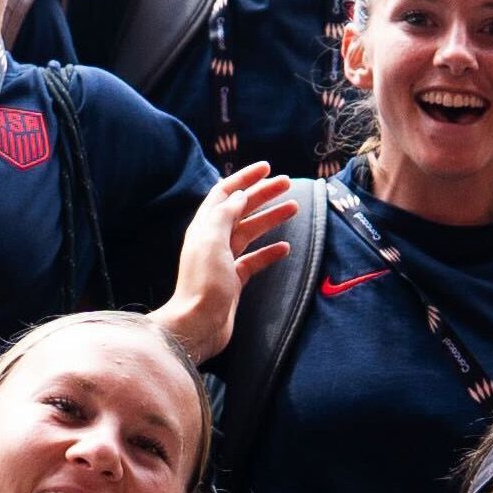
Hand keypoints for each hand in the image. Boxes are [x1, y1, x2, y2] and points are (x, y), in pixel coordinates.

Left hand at [154, 163, 295, 364]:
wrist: (198, 324)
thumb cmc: (203, 282)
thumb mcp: (211, 240)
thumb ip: (224, 214)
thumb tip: (238, 194)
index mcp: (205, 227)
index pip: (224, 193)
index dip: (244, 178)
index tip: (267, 167)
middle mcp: (213, 241)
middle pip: (240, 209)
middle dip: (263, 194)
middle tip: (288, 183)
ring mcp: (224, 261)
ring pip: (250, 232)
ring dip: (270, 218)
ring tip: (294, 208)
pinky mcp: (233, 281)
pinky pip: (254, 260)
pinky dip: (269, 252)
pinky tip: (285, 247)